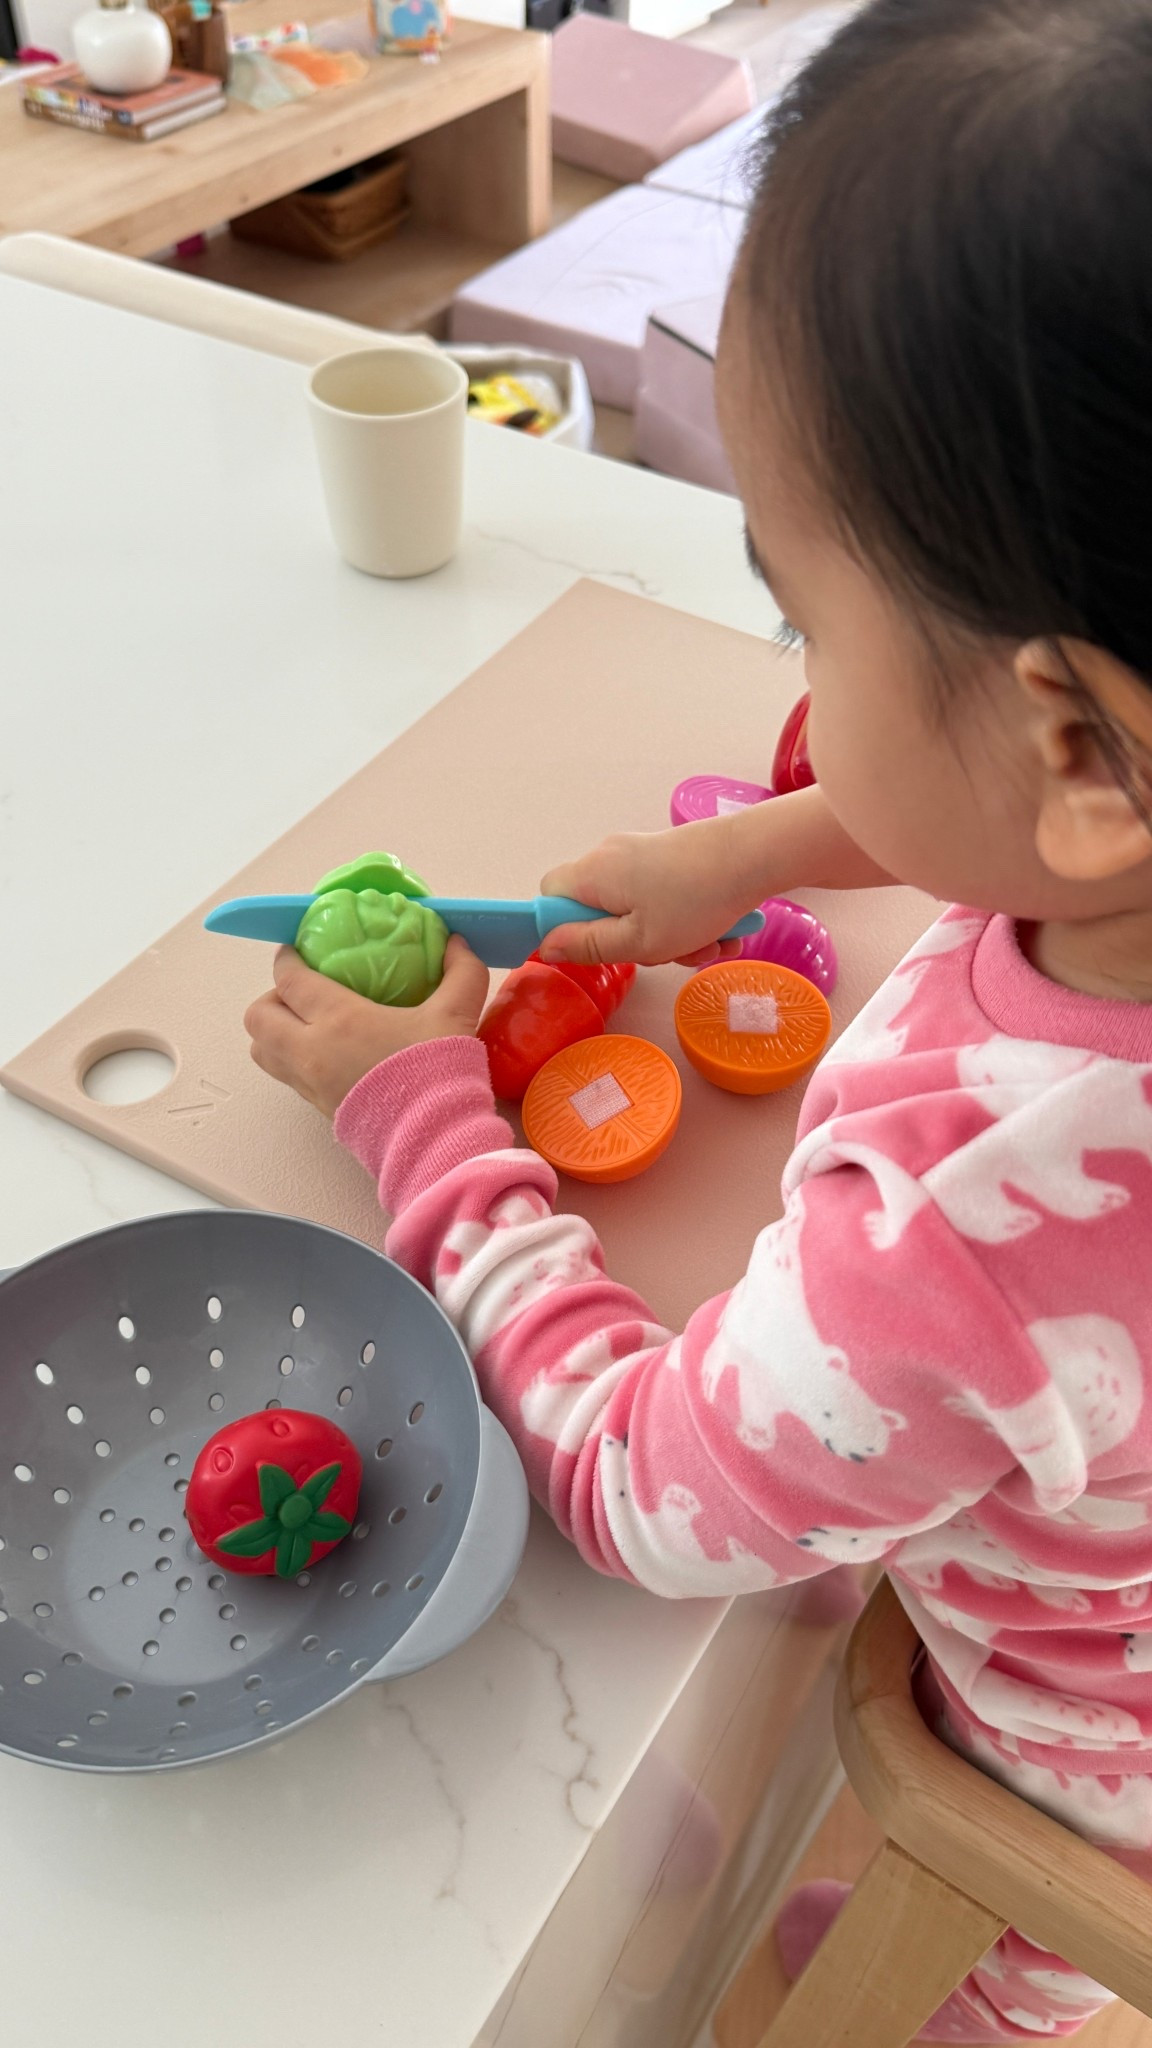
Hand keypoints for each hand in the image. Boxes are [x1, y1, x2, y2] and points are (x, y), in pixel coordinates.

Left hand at [244, 936, 489, 1119]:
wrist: (435, 1138)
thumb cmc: (439, 1073)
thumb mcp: (455, 1015)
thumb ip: (460, 973)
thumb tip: (456, 943)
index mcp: (338, 1019)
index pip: (289, 980)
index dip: (286, 960)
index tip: (294, 952)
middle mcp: (312, 1050)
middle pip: (258, 1016)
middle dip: (272, 997)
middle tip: (299, 990)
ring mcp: (310, 1083)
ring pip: (262, 1051)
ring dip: (273, 1033)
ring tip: (304, 1023)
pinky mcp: (318, 1107)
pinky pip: (286, 1076)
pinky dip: (291, 1059)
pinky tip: (326, 1053)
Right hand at [540, 820, 753, 967]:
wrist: (755, 856)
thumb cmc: (694, 901)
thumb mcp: (638, 940)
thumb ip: (588, 945)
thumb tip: (546, 946)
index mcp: (593, 874)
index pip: (550, 898)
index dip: (566, 929)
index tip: (598, 949)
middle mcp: (612, 857)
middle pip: (600, 910)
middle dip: (635, 942)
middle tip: (666, 952)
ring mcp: (644, 855)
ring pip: (640, 911)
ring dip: (673, 939)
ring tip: (707, 945)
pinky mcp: (673, 857)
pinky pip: (666, 899)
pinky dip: (690, 921)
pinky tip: (722, 933)